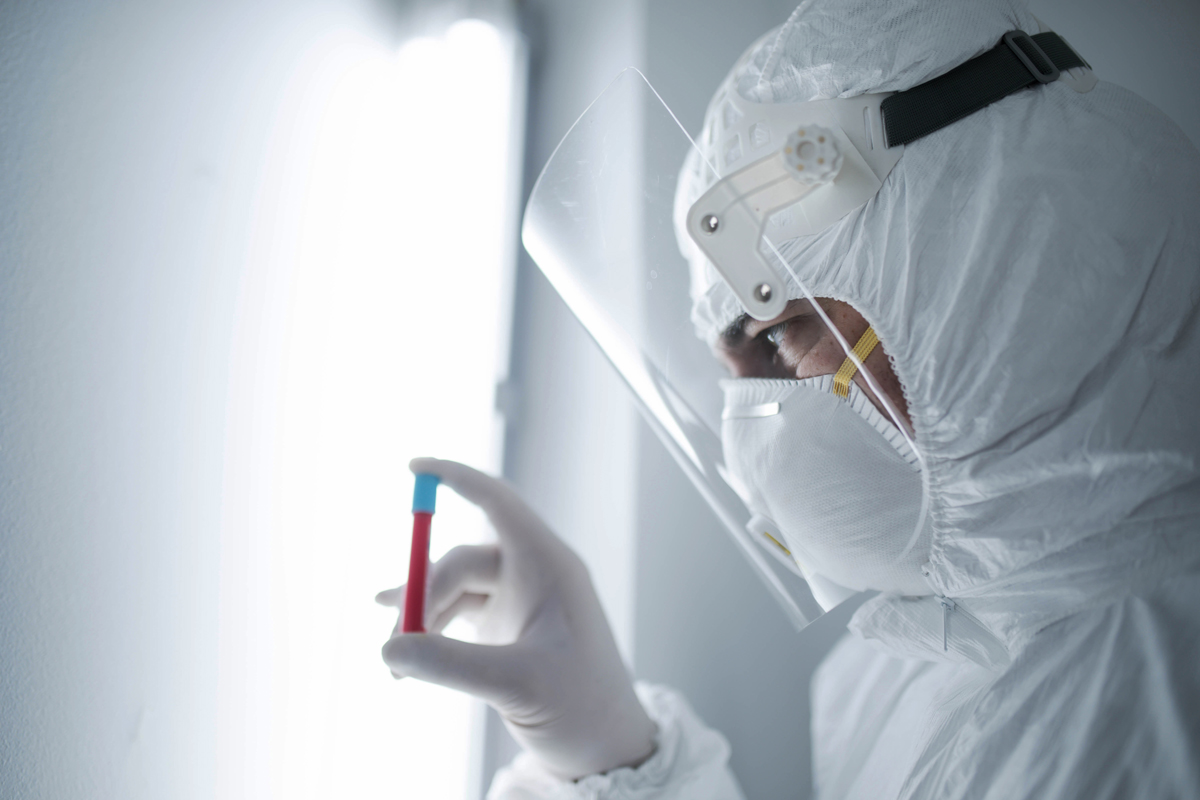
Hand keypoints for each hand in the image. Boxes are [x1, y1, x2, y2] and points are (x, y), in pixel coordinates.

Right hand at [377, 458, 655, 779]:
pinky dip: (430, 633)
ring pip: (454, 589)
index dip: (458, 478)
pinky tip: (404, 659)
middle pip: (462, 560)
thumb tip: (391, 648)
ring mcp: (518, 601)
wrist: (606, 749)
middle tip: (394, 638)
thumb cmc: (582, 708)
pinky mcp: (505, 629)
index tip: (414, 466)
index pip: (499, 503)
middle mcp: (534, 574)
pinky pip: (456, 615)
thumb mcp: (515, 683)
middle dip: (424, 594)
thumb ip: (450, 662)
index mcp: (550, 566)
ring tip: (394, 664)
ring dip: (422, 618)